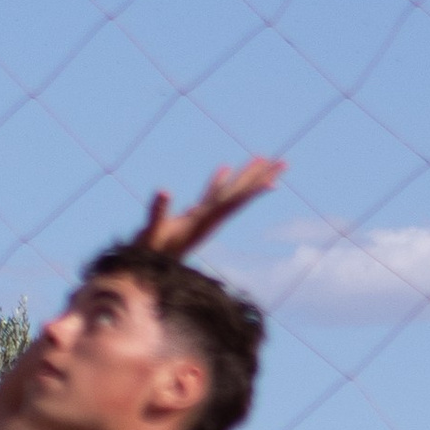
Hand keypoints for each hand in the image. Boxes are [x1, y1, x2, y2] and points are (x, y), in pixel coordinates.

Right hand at [132, 155, 285, 262]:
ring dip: (245, 176)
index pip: (233, 202)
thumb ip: (157, 214)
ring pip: (228, 194)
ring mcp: (201, 219)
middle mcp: (208, 221)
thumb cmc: (146, 254)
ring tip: (262, 158)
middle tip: (284, 162)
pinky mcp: (191, 218)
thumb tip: (164, 191)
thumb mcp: (151, 234)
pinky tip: (225, 168)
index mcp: (204, 222)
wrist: (144, 272)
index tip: (274, 180)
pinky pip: (209, 196)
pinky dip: (217, 182)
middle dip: (261, 178)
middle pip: (239, 196)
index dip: (253, 190)